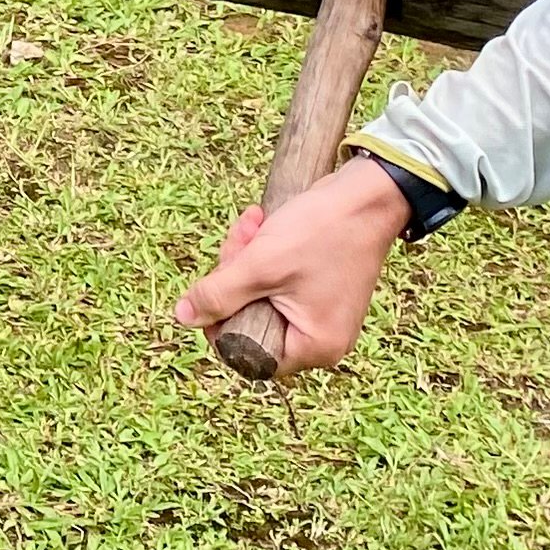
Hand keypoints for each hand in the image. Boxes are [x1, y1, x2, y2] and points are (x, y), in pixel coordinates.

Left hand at [173, 153, 411, 374]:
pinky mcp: (317, 288)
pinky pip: (275, 281)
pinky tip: (260, 222)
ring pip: (258, 295)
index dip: (220, 324)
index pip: (248, 355)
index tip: (213, 286)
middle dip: (234, 278)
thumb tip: (182, 317)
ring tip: (252, 223)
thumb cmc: (321, 232)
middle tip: (239, 241)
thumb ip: (218, 294)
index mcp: (314, 346)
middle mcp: (322, 338)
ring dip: (245, 260)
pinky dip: (262, 254)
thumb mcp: (260, 265)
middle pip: (251, 321)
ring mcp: (321, 312)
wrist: (366, 194)